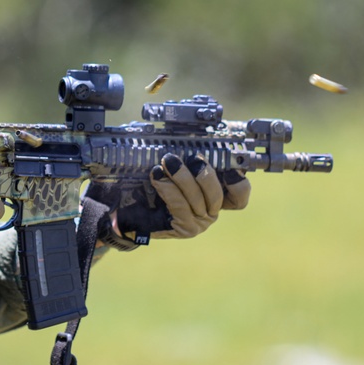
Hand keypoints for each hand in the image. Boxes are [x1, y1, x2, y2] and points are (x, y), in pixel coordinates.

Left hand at [86, 153, 250, 248]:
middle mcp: (209, 213)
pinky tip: (156, 176)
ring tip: (167, 162)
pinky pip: (180, 205)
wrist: (124, 209)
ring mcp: (197, 224)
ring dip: (182, 177)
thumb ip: (187, 157)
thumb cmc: (149, 185)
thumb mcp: (172, 167)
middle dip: (205, 173)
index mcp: (213, 197)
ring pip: (198, 199)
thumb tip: (195, 135)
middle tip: (192, 158)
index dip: (239, 182)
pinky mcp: (182, 229)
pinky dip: (168, 188)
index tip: (230, 167)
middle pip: (219, 195)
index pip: (239, 196)